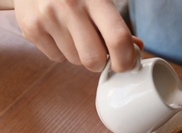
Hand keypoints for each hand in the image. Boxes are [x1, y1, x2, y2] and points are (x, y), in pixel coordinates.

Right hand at [13, 0, 142, 71]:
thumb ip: (117, 23)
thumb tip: (137, 49)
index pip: (117, 39)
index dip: (126, 59)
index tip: (127, 63)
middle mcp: (69, 6)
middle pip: (94, 59)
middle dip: (101, 62)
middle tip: (100, 50)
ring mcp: (47, 17)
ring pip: (76, 61)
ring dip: (81, 55)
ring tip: (76, 33)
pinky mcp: (31, 28)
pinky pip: (57, 58)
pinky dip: (63, 52)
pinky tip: (61, 33)